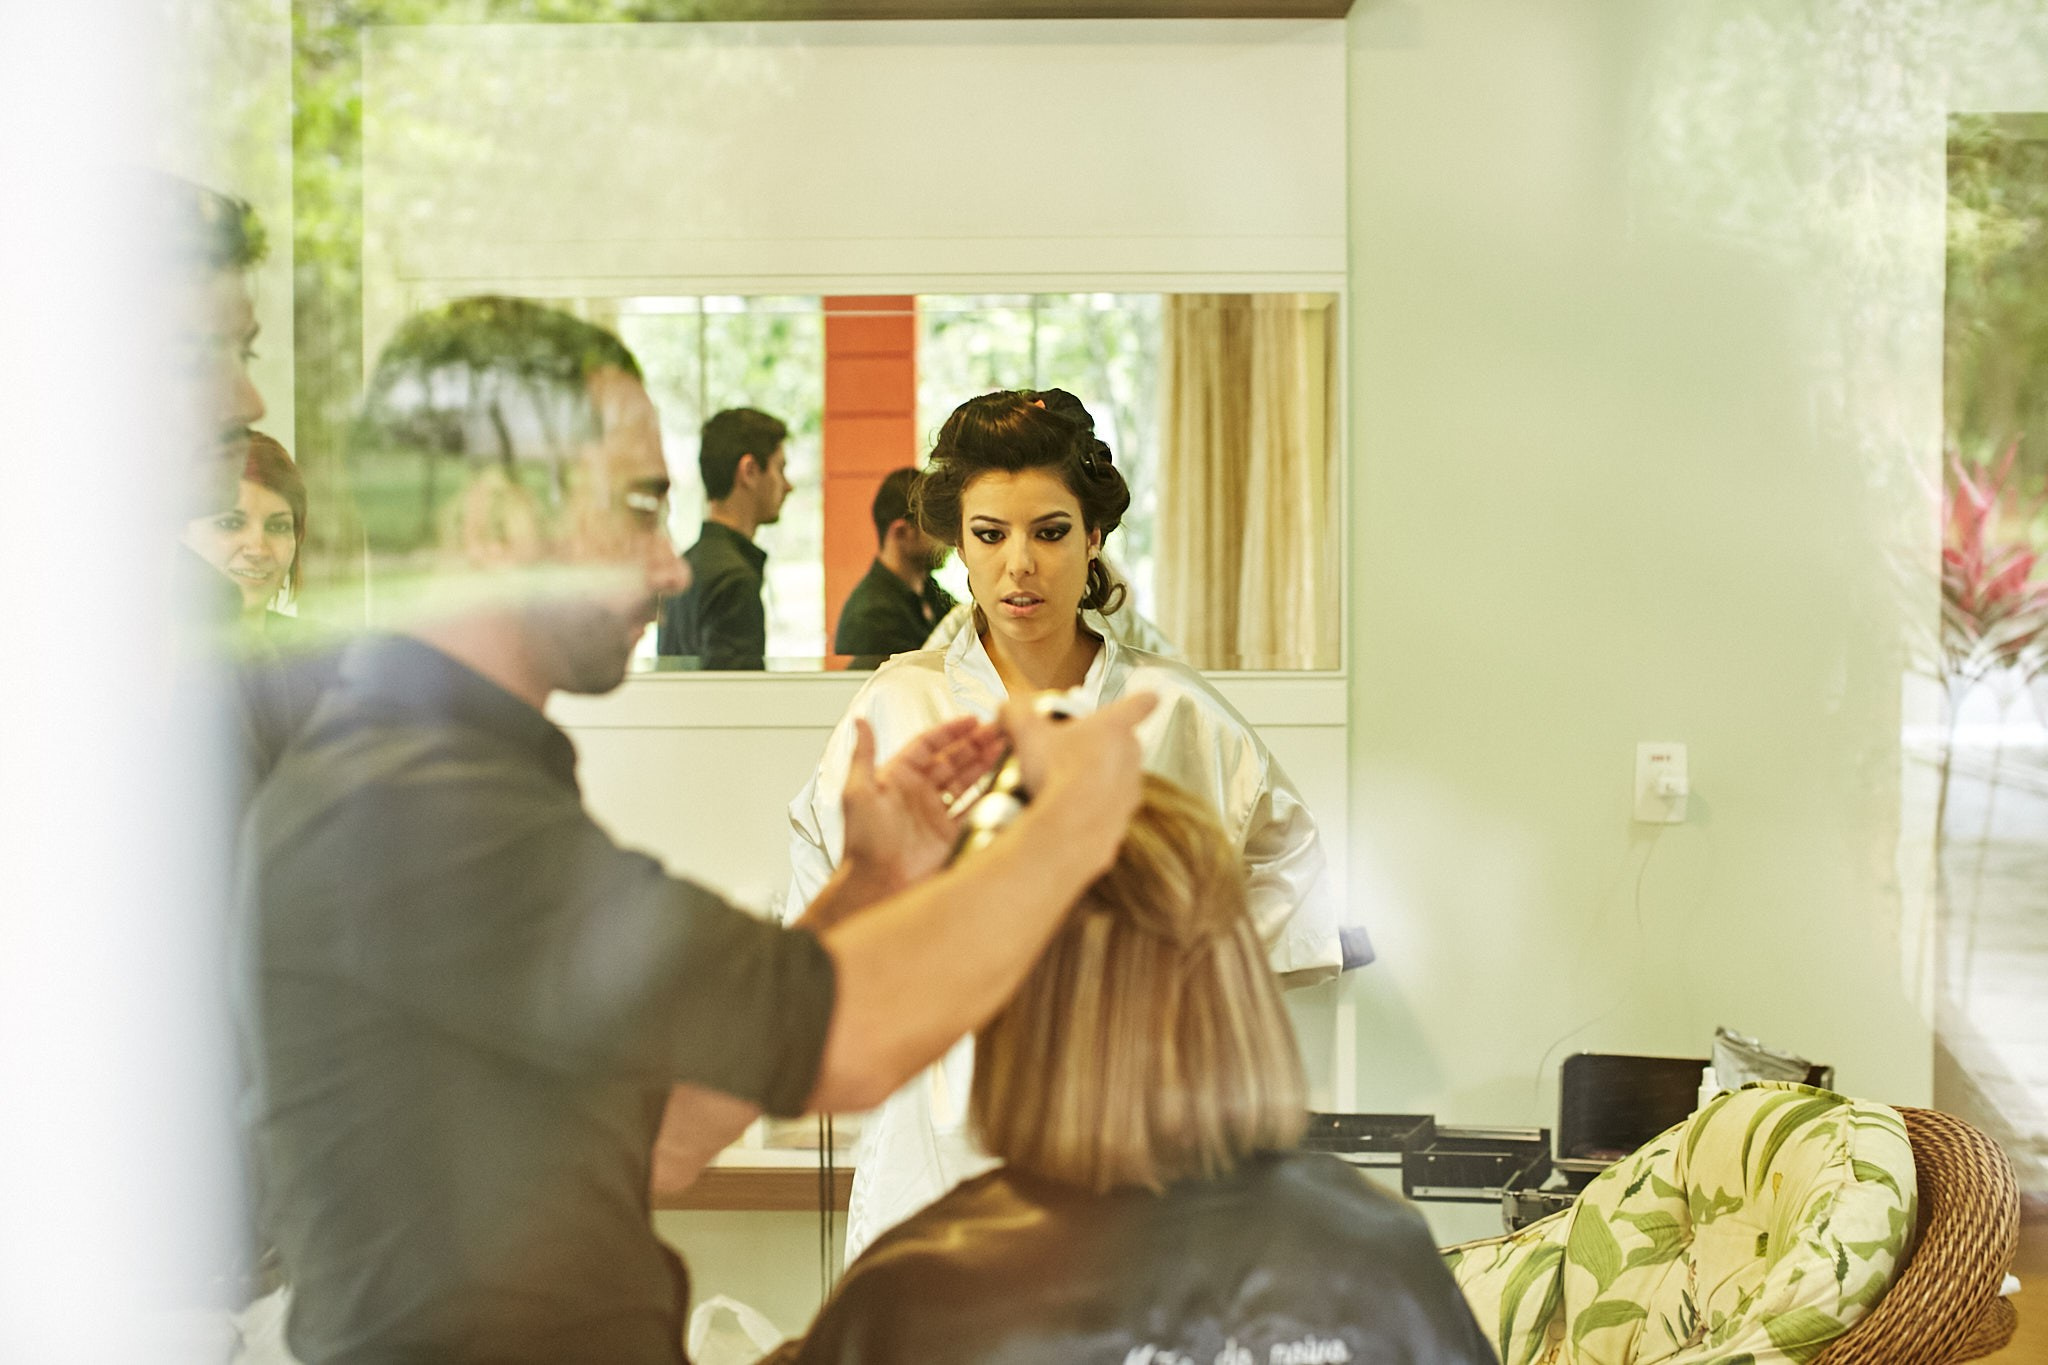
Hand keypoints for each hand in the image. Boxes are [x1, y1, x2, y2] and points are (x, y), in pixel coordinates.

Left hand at [839, 715, 1004, 892]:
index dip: (950, 731)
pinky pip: (970, 808)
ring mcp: (934, 812)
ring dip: (983, 763)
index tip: (971, 720)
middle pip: (951, 759)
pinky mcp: (948, 832)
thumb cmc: (863, 841)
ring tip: (1003, 747)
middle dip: (973, 744)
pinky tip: (999, 781)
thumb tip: (860, 721)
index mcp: (897, 776)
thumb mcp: (857, 792)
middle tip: (996, 731)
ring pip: (964, 780)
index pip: (928, 745)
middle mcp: (918, 791)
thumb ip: (863, 755)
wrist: (877, 883)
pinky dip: (985, 794)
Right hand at [1000, 690, 1157, 864]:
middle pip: (1121, 741)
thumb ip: (1015, 712)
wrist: (1068, 826)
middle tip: (1066, 752)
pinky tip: (1069, 809)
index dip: (1142, 699)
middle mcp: (1131, 754)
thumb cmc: (1056, 774)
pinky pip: (1108, 806)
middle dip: (1098, 745)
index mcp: (1114, 725)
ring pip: (1116, 775)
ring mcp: (1131, 787)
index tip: (1149, 697)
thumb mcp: (1026, 731)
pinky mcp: (1124, 816)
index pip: (1140, 703)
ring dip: (1095, 777)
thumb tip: (1007, 709)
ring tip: (1062, 784)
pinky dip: (1092, 807)